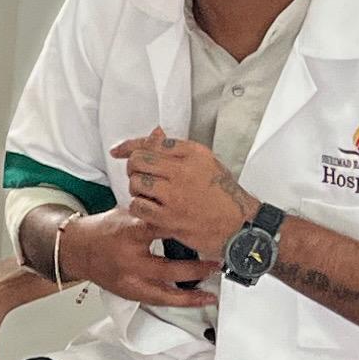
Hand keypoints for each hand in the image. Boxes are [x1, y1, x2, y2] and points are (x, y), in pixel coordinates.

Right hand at [61, 208, 215, 307]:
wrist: (78, 250)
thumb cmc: (105, 230)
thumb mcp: (127, 212)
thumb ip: (153, 215)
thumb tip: (184, 210)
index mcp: (129, 233)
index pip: (163, 231)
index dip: (186, 231)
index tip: (208, 231)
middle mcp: (129, 260)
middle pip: (168, 269)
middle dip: (196, 269)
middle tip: (217, 264)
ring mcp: (129, 280)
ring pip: (164, 293)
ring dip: (190, 295)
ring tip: (210, 294)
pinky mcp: (129, 293)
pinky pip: (157, 301)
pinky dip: (178, 302)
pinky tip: (195, 301)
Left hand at [109, 128, 257, 258]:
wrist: (239, 225)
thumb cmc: (224, 196)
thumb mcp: (206, 163)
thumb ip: (177, 150)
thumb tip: (154, 134)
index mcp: (193, 153)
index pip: (151, 143)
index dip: (130, 146)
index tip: (119, 151)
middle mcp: (183, 171)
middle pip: (138, 161)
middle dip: (133, 169)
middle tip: (140, 178)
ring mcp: (175, 195)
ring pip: (136, 183)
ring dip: (136, 189)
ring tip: (149, 195)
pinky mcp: (169, 217)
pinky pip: (138, 206)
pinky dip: (139, 207)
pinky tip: (149, 209)